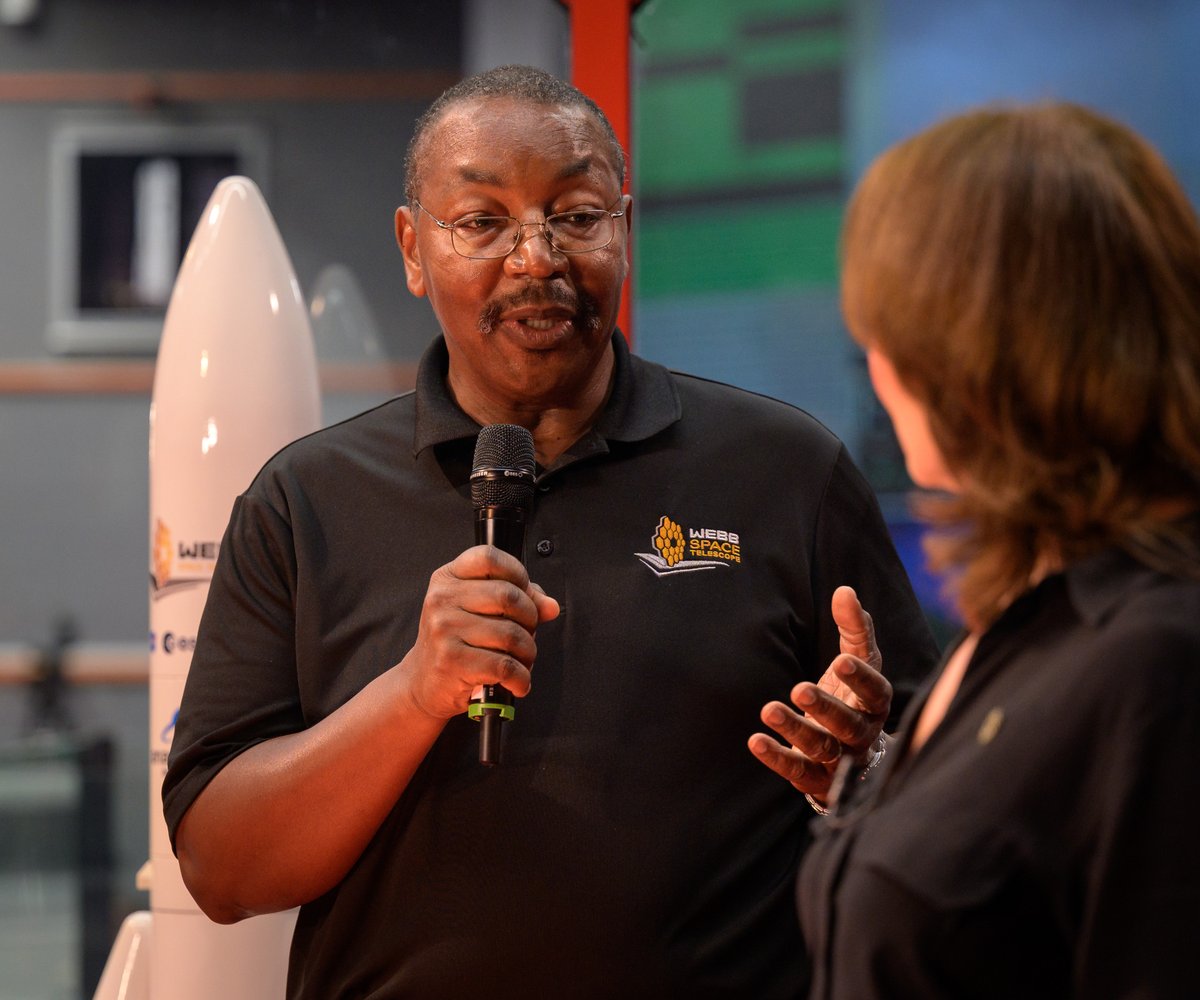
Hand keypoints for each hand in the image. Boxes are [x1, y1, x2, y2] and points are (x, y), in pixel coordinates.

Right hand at [398, 545, 559, 720]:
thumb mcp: (477, 611)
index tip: (525, 594)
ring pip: (512, 634)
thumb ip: (517, 600)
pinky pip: (505, 666)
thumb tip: (551, 607)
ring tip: (522, 661)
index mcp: (448, 578)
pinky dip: (521, 678)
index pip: (489, 558)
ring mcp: (444, 629)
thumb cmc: (456, 642)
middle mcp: (442, 599)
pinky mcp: (451, 661)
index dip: (517, 573)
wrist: (423, 682)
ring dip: (528, 652)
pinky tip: (517, 681)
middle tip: (527, 634)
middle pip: (509, 596)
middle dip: (530, 619)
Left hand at [748, 586, 892, 797]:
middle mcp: (862, 734)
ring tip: (769, 709)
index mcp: (875, 704)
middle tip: (799, 689)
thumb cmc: (851, 694)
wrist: (849, 752)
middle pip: (848, 724)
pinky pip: (798, 771)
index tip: (841, 660)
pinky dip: (777, 757)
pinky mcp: (815, 778)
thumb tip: (845, 590)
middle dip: (826, 707)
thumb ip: (854, 628)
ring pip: (822, 748)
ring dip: (795, 729)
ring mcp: (840, 760)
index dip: (861, 678)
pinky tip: (755, 741)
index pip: (876, 691)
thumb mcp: (856, 660)